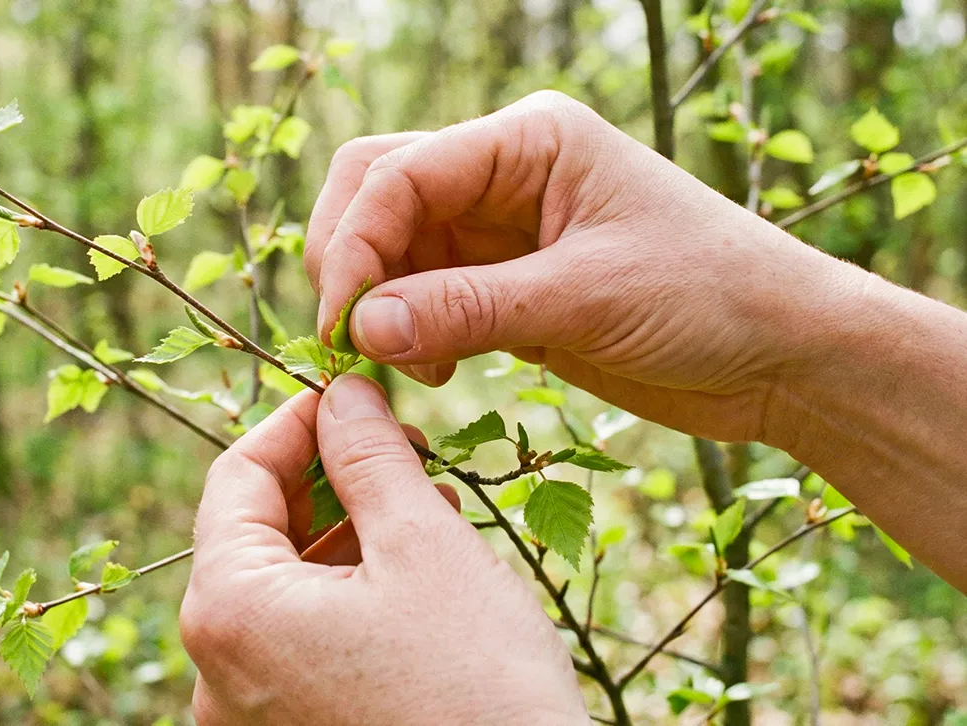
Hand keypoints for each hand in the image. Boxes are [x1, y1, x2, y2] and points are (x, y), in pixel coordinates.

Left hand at [180, 375, 586, 724]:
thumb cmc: (476, 688)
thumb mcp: (423, 547)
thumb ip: (369, 457)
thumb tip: (344, 393)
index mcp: (230, 611)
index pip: (235, 477)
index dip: (295, 422)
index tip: (351, 395)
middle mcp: (217, 671)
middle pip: (255, 534)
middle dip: (327, 479)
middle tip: (399, 447)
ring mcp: (249, 714)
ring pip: (282, 589)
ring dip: (344, 535)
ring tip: (423, 504)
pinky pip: (299, 642)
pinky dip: (344, 595)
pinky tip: (412, 575)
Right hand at [305, 90, 856, 443]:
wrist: (783, 355)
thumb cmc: (711, 296)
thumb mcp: (586, 298)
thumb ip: (468, 308)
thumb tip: (361, 328)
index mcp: (527, 141)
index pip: (399, 173)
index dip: (355, 244)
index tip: (343, 324)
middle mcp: (504, 174)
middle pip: (378, 194)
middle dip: (351, 262)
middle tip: (349, 341)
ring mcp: (501, 231)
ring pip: (393, 250)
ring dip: (377, 305)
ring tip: (404, 366)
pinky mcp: (505, 286)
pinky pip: (423, 297)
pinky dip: (407, 333)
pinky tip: (433, 371)